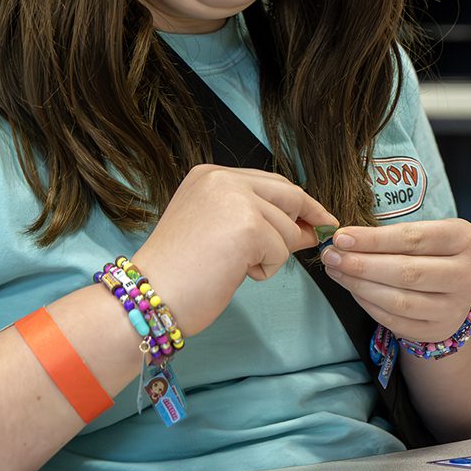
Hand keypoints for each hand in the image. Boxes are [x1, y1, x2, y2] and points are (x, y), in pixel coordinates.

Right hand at [130, 163, 337, 337]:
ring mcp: (236, 199)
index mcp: (211, 174)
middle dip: (305, 221)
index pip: (272, 182)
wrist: (150, 296)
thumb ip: (259, 220)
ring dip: (271, 255)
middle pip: (289, 196)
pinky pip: (281, 251)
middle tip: (316, 239)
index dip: (298, 203)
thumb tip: (311, 226)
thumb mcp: (220, 232)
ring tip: (233, 265)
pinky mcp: (248, 226)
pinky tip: (234, 272)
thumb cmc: (180, 273)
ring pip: (287, 228)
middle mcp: (223, 179)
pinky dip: (265, 269)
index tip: (320, 217)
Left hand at [319, 218, 470, 343]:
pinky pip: (395, 321)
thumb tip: (345, 238)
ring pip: (398, 300)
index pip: (413, 239)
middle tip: (332, 256)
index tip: (341, 237)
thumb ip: (396, 234)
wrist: (458, 288)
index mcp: (465, 240)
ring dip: (360, 285)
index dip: (373, 239)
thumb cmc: (437, 251)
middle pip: (406, 272)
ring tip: (337, 271)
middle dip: (362, 264)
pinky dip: (368, 304)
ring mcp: (454, 307)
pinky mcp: (437, 329)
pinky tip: (353, 289)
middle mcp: (466, 275)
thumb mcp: (429, 232)